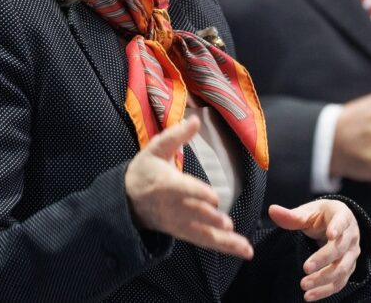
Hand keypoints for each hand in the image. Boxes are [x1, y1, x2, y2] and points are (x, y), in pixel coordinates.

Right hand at [125, 117, 252, 258]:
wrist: (126, 201)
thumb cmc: (144, 172)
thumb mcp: (155, 150)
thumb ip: (175, 136)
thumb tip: (195, 119)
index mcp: (164, 184)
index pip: (182, 189)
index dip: (196, 193)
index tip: (212, 197)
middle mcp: (172, 207)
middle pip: (193, 215)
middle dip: (210, 220)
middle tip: (227, 224)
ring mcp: (178, 223)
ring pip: (202, 234)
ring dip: (223, 241)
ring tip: (243, 247)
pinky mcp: (184, 232)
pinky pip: (205, 241)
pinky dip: (224, 247)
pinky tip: (243, 251)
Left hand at [269, 200, 360, 300]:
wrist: (336, 226)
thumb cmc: (321, 217)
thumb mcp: (308, 212)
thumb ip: (292, 215)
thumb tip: (272, 210)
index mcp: (342, 216)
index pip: (342, 221)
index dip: (338, 227)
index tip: (331, 234)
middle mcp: (351, 236)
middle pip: (339, 249)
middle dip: (323, 259)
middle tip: (305, 268)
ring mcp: (351, 254)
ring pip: (341, 269)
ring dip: (323, 279)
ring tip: (304, 285)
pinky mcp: (348, 268)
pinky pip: (339, 283)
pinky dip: (325, 291)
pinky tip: (310, 296)